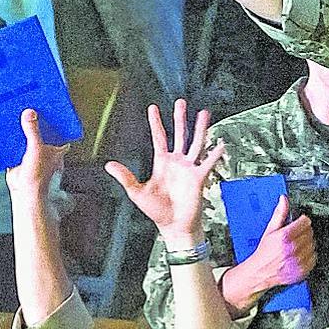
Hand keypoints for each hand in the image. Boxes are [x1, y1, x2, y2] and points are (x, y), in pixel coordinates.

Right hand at [6, 108, 67, 200]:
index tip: (51, 107)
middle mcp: (46, 148)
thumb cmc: (38, 174)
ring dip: (21, 128)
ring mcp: (32, 152)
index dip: (58, 119)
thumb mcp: (37, 148)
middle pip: (41, 131)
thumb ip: (33, 131)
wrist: (23, 190)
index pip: (60, 130)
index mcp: (57, 147)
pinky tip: (4, 127)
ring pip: (27, 136)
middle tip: (29, 105)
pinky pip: (15, 143)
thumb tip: (30, 113)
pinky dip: (11, 137)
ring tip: (15, 112)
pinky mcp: (19, 155)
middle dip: (35, 121)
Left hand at [105, 100, 225, 242]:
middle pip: (179, 134)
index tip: (153, 108)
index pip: (159, 138)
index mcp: (161, 163)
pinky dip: (214, 154)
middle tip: (181, 102)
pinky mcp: (199, 177)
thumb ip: (125, 177)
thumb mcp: (137, 192)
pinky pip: (207, 163)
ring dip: (199, 128)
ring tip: (203, 113)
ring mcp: (189, 168)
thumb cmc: (157, 211)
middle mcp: (177, 162)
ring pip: (195, 143)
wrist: (174, 225)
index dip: (156, 123)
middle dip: (179, 118)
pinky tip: (220, 144)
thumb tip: (108, 164)